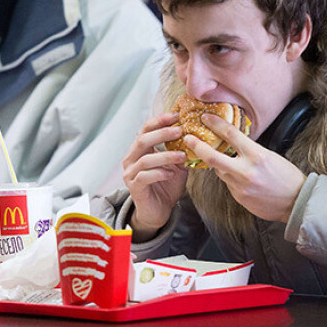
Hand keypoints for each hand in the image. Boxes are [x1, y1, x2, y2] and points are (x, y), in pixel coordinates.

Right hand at [122, 112, 188, 240]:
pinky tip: (171, 173)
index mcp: (140, 150)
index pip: (146, 129)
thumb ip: (179, 151)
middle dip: (162, 133)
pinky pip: (145, 176)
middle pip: (142, 140)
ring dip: (165, 155)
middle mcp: (131, 159)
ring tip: (182, 155)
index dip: (160, 120)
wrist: (158, 211)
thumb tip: (196, 135)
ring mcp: (130, 173)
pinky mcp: (134, 187)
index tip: (176, 115)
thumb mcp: (176, 165)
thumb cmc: (166, 185)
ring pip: (145, 159)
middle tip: (179, 130)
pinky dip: (159, 173)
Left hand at [184, 113, 306, 222]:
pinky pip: (228, 184)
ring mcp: (240, 186)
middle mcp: (246, 171)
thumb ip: (249, 150)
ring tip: (220, 159)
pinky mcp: (239, 197)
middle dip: (197, 146)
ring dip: (218, 164)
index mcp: (256, 155)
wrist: (297, 202)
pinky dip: (230, 178)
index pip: (230, 134)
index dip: (215, 123)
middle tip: (188, 139)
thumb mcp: (269, 156)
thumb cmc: (287, 176)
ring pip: (219, 171)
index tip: (205, 117)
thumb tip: (232, 143)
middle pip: (212, 157)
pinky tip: (240, 178)